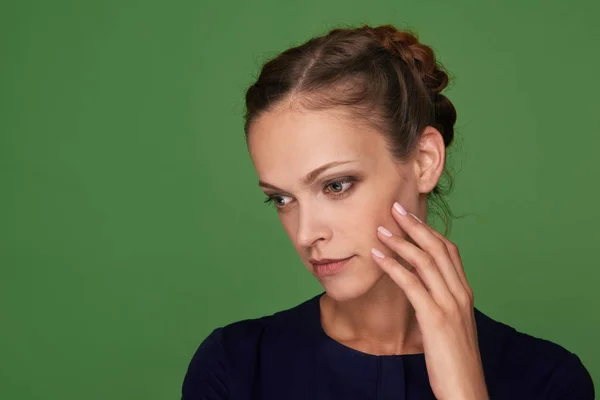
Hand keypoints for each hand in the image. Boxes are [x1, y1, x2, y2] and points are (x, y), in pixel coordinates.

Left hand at [371, 202, 488, 399]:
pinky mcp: (435, 318)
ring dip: (400, 241)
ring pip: (425, 261)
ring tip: (380, 228)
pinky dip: (393, 266)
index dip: (428, 232)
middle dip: (415, 226)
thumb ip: (440, 305)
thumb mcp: (451, 327)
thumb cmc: (455, 362)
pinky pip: (412, 284)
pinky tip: (378, 256)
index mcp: (464, 294)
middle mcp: (460, 294)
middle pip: (438, 248)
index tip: (410, 218)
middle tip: (394, 208)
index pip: (449, 252)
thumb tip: (421, 291)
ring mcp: (449, 305)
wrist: (467, 392)